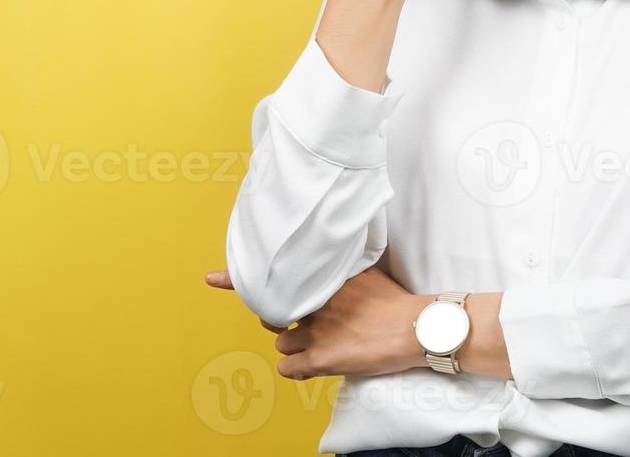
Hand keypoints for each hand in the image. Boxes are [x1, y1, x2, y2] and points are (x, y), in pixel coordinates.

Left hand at [205, 266, 429, 378]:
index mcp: (324, 277)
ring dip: (297, 346)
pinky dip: (299, 369)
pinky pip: (290, 368)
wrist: (419, 327)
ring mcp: (317, 329)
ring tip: (326, 344)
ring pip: (282, 343)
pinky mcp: (323, 357)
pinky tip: (318, 364)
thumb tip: (332, 261)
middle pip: (275, 314)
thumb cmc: (397, 301)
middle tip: (308, 324)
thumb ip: (342, 268)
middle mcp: (315, 301)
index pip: (275, 276)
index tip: (210, 278)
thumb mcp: (367, 271)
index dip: (236, 279)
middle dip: (283, 320)